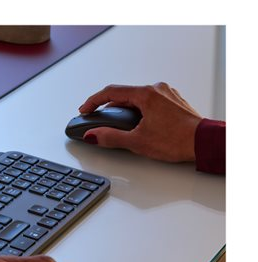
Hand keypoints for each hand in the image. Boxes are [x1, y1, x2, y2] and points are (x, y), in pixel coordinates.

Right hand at [78, 82, 201, 162]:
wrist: (204, 143)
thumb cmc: (178, 140)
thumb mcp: (137, 142)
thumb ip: (110, 137)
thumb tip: (93, 135)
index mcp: (146, 94)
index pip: (111, 92)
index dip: (93, 101)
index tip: (85, 110)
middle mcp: (157, 90)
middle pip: (124, 95)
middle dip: (108, 108)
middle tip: (98, 120)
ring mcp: (167, 95)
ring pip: (137, 99)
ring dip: (124, 110)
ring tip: (119, 127)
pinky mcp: (174, 103)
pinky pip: (149, 102)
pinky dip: (138, 111)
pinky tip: (138, 125)